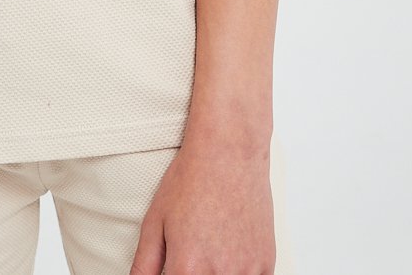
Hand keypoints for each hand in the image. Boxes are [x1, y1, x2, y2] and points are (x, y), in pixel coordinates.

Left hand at [129, 132, 277, 274]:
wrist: (229, 150)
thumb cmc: (190, 180)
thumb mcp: (155, 221)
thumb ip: (144, 264)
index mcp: (187, 268)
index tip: (175, 268)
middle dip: (194, 274)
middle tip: (194, 254)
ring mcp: (246, 271)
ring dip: (218, 274)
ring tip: (210, 249)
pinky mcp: (267, 264)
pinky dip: (240, 272)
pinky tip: (230, 251)